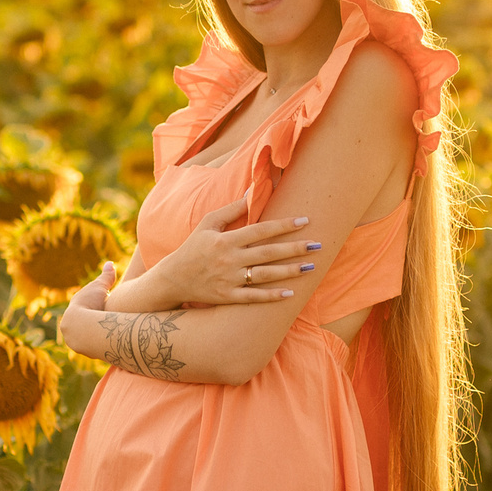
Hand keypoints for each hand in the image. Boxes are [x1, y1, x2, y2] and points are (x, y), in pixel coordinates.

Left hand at [59, 263, 116, 355]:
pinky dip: (97, 344)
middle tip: (105, 323)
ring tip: (107, 336)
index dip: (95, 306)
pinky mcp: (80, 349)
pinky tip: (105, 345)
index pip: (85, 307)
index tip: (104, 306)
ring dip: (94, 335)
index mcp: (74, 308)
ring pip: (85, 336)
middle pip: (83, 323)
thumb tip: (111, 263)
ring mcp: (74, 338)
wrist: (83, 326)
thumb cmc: (92, 304)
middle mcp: (71, 324)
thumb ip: (106, 276)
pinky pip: (90, 346)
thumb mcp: (101, 287)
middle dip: (92, 322)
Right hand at [157, 197, 318, 304]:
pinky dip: (271, 296)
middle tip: (318, 245)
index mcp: (225, 240)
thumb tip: (252, 193)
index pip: (260, 230)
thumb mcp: (208, 223)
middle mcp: (229, 260)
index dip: (283, 225)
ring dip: (289, 271)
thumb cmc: (194, 247)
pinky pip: (253, 297)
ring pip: (265, 275)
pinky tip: (291, 293)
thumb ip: (231, 210)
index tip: (305, 221)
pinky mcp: (228, 297)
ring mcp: (229, 280)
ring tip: (311, 267)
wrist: (173, 279)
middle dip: (294, 248)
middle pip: (268, 253)